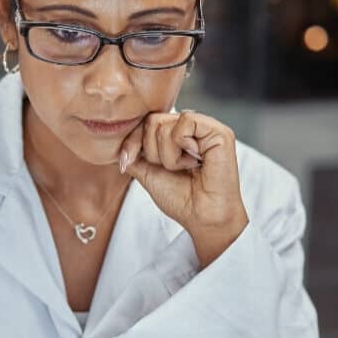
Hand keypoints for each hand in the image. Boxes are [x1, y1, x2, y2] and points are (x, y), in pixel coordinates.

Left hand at [118, 111, 248, 267]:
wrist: (202, 218)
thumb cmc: (182, 198)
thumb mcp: (147, 171)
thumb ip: (134, 152)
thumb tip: (117, 139)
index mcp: (178, 134)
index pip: (146, 121)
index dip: (133, 140)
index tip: (127, 161)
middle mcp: (192, 127)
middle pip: (152, 120)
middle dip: (152, 152)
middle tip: (173, 169)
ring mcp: (207, 127)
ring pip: (165, 123)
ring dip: (168, 155)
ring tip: (186, 167)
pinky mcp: (219, 132)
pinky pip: (185, 122)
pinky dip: (181, 146)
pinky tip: (195, 161)